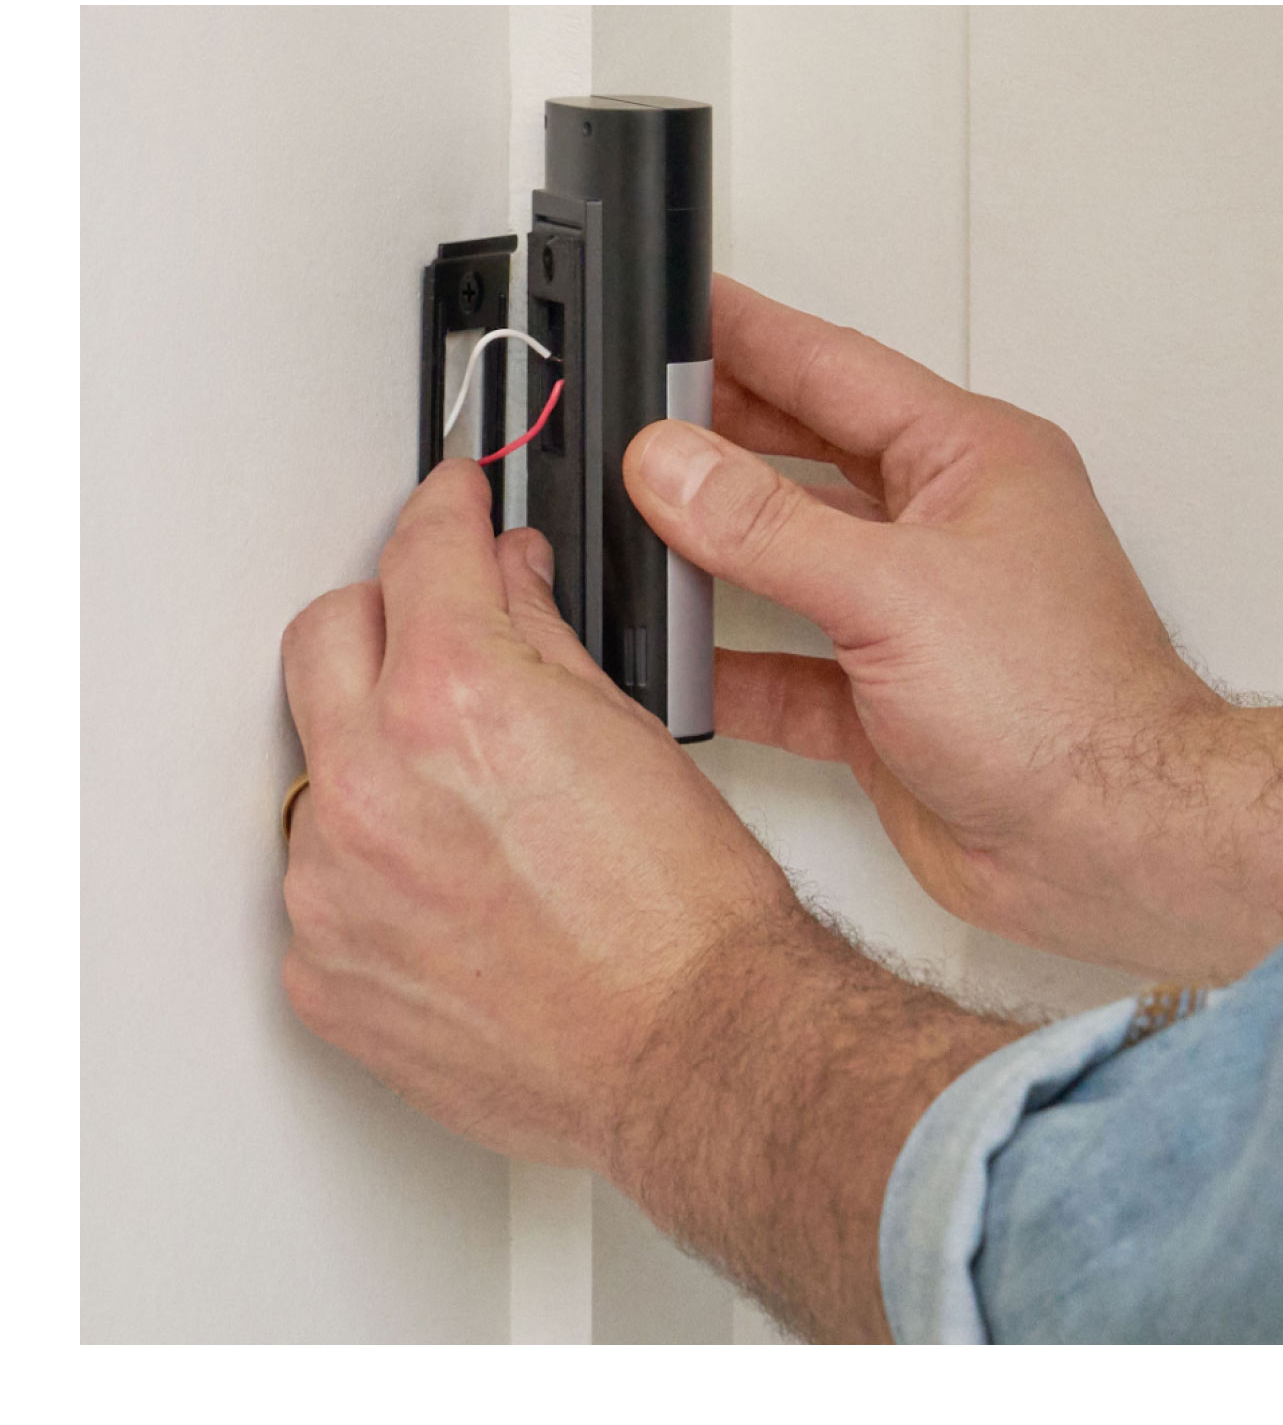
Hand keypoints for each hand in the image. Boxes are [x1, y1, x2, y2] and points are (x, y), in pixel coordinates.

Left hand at [279, 459, 794, 1169]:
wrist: (693, 1048)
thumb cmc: (686, 913)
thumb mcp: (627, 729)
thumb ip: (540, 633)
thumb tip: (505, 578)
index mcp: (454, 704)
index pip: (420, 550)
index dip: (444, 509)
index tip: (449, 508)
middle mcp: (373, 786)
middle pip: (324, 634)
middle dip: (386, 614)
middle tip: (444, 633)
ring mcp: (332, 885)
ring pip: (317, 765)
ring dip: (377, 752)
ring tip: (469, 799)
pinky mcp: (321, 969)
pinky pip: (318, 878)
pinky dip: (369, 862)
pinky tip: (448, 881)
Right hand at [625, 277, 1282, 980]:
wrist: (1109, 848)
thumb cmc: (1065, 708)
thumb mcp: (898, 591)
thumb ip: (769, 526)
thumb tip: (672, 463)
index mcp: (969, 462)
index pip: (834, 370)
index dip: (749, 332)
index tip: (674, 302)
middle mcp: (938, 530)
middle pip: (801, 458)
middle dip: (714, 433)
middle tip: (628, 410)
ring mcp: (908, 617)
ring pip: (785, 561)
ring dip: (712, 550)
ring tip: (629, 520)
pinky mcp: (882, 701)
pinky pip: (782, 667)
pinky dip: (726, 661)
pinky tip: (671, 656)